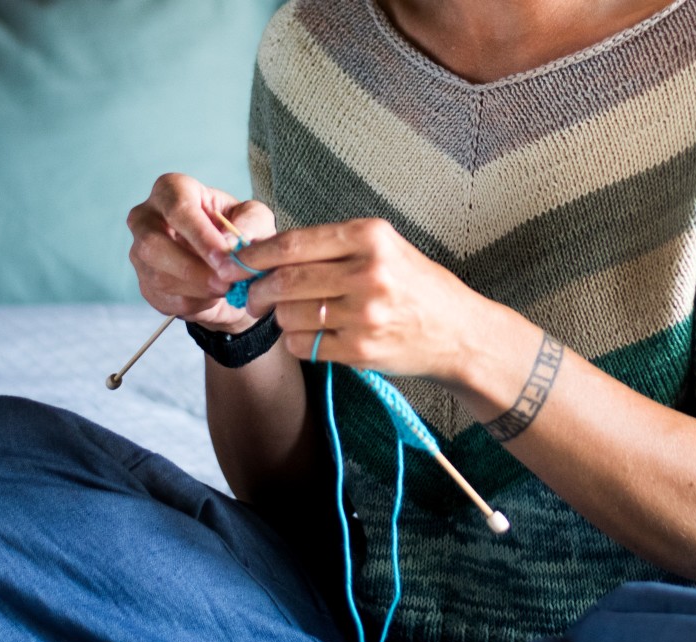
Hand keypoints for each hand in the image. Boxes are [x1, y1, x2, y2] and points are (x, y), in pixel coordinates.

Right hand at [126, 173, 276, 334]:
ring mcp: (139, 251)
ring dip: (196, 289)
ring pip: (158, 275)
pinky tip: (211, 297)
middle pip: (153, 244)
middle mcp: (146, 217)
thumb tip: (228, 245)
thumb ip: (249, 225)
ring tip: (225, 290)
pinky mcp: (145, 282)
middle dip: (193, 268)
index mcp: (171, 190)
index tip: (226, 260)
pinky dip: (193, 303)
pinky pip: (163, 298)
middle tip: (226, 283)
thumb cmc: (238, 232)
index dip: (201, 237)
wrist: (228, 265)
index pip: (178, 209)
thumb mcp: (256, 219)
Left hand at [237, 218, 494, 381]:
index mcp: (370, 236)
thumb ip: (333, 247)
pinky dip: (295, 341)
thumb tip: (267, 250)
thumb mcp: (385, 249)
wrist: (459, 333)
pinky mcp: (361, 350)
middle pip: (285, 280)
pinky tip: (310, 335)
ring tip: (288, 314)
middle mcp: (367, 272)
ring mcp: (364, 314)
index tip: (236, 261)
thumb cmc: (416, 287)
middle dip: (257, 290)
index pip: (294, 243)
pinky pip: (303, 345)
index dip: (256, 254)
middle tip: (249, 295)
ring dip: (278, 317)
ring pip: (289, 315)